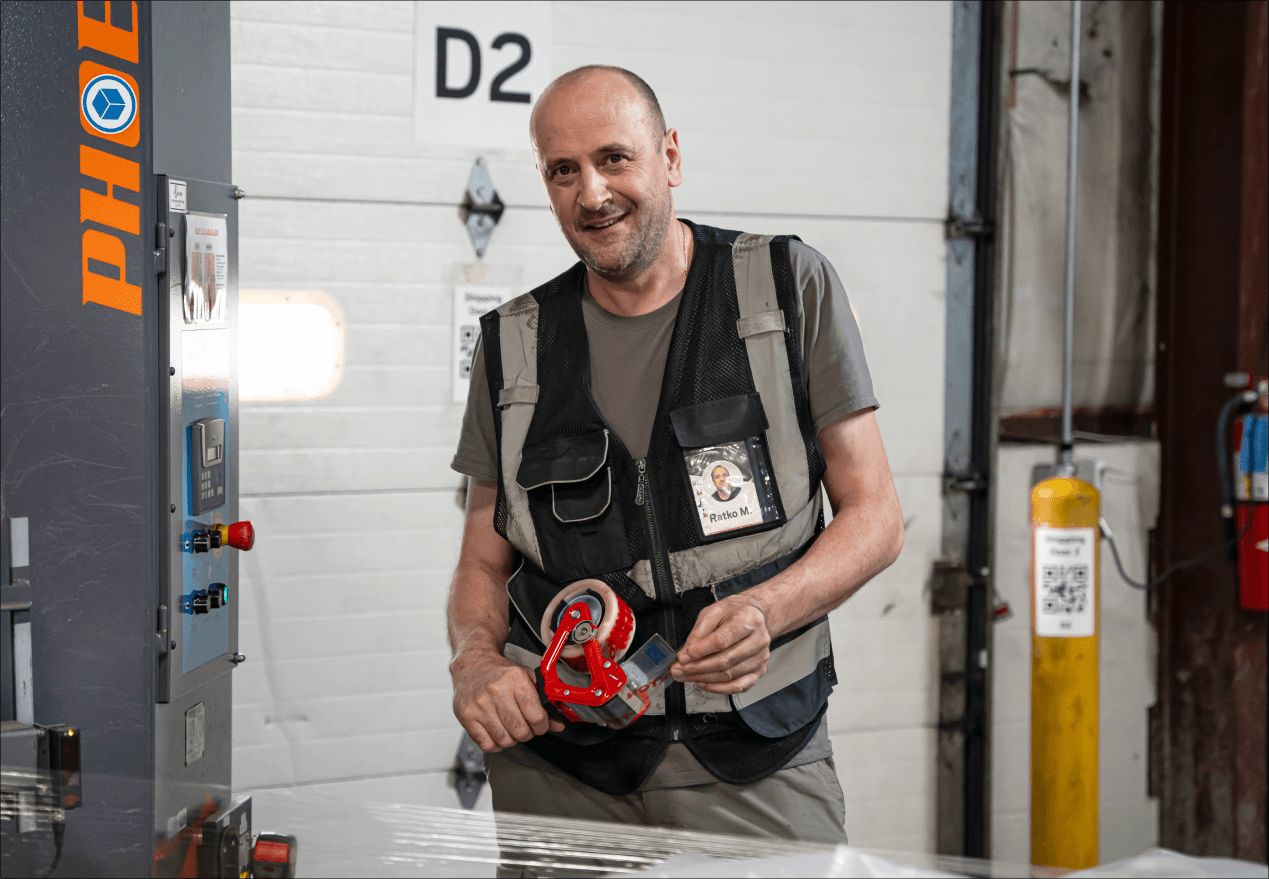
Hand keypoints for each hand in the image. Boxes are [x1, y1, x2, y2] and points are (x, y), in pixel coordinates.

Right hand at [450, 650, 564, 751]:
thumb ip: (544, 702)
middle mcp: (496, 691)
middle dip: (527, 733)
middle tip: (525, 726)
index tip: (540, 724)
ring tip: (510, 727)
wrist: (472, 664)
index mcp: (515, 680)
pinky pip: (486, 744)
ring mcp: (479, 705)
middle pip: (521, 731)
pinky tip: (497, 732)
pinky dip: (495, 744)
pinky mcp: (466, 716)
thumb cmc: (501, 672)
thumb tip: (558, 726)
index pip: (536, 717)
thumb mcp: (527, 678)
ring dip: (511, 739)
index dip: (543, 726)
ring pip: (504, 741)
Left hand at [670, 595, 771, 693]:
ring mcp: (760, 658)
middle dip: (697, 668)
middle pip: (725, 661)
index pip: (721, 641)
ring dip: (703, 679)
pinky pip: (738, 686)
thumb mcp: (713, 612)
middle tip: (678, 670)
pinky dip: (718, 688)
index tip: (684, 657)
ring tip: (686, 676)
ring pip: (729, 675)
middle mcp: (758, 640)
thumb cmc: (735, 613)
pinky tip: (704, 683)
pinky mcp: (759, 671)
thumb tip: (686, 653)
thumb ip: (699, 631)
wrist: (756, 616)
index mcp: (747, 620)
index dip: (700, 651)